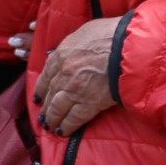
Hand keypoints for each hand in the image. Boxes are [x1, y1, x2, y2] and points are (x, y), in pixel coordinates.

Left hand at [33, 20, 122, 135]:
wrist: (126, 47)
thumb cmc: (110, 35)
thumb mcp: (84, 32)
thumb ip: (73, 45)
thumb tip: (72, 51)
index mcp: (60, 55)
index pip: (45, 75)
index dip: (41, 89)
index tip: (39, 97)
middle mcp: (63, 74)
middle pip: (50, 94)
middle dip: (45, 107)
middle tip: (43, 116)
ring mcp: (74, 90)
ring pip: (57, 108)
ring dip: (52, 119)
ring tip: (50, 126)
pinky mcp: (89, 103)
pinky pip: (74, 118)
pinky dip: (67, 126)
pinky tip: (63, 132)